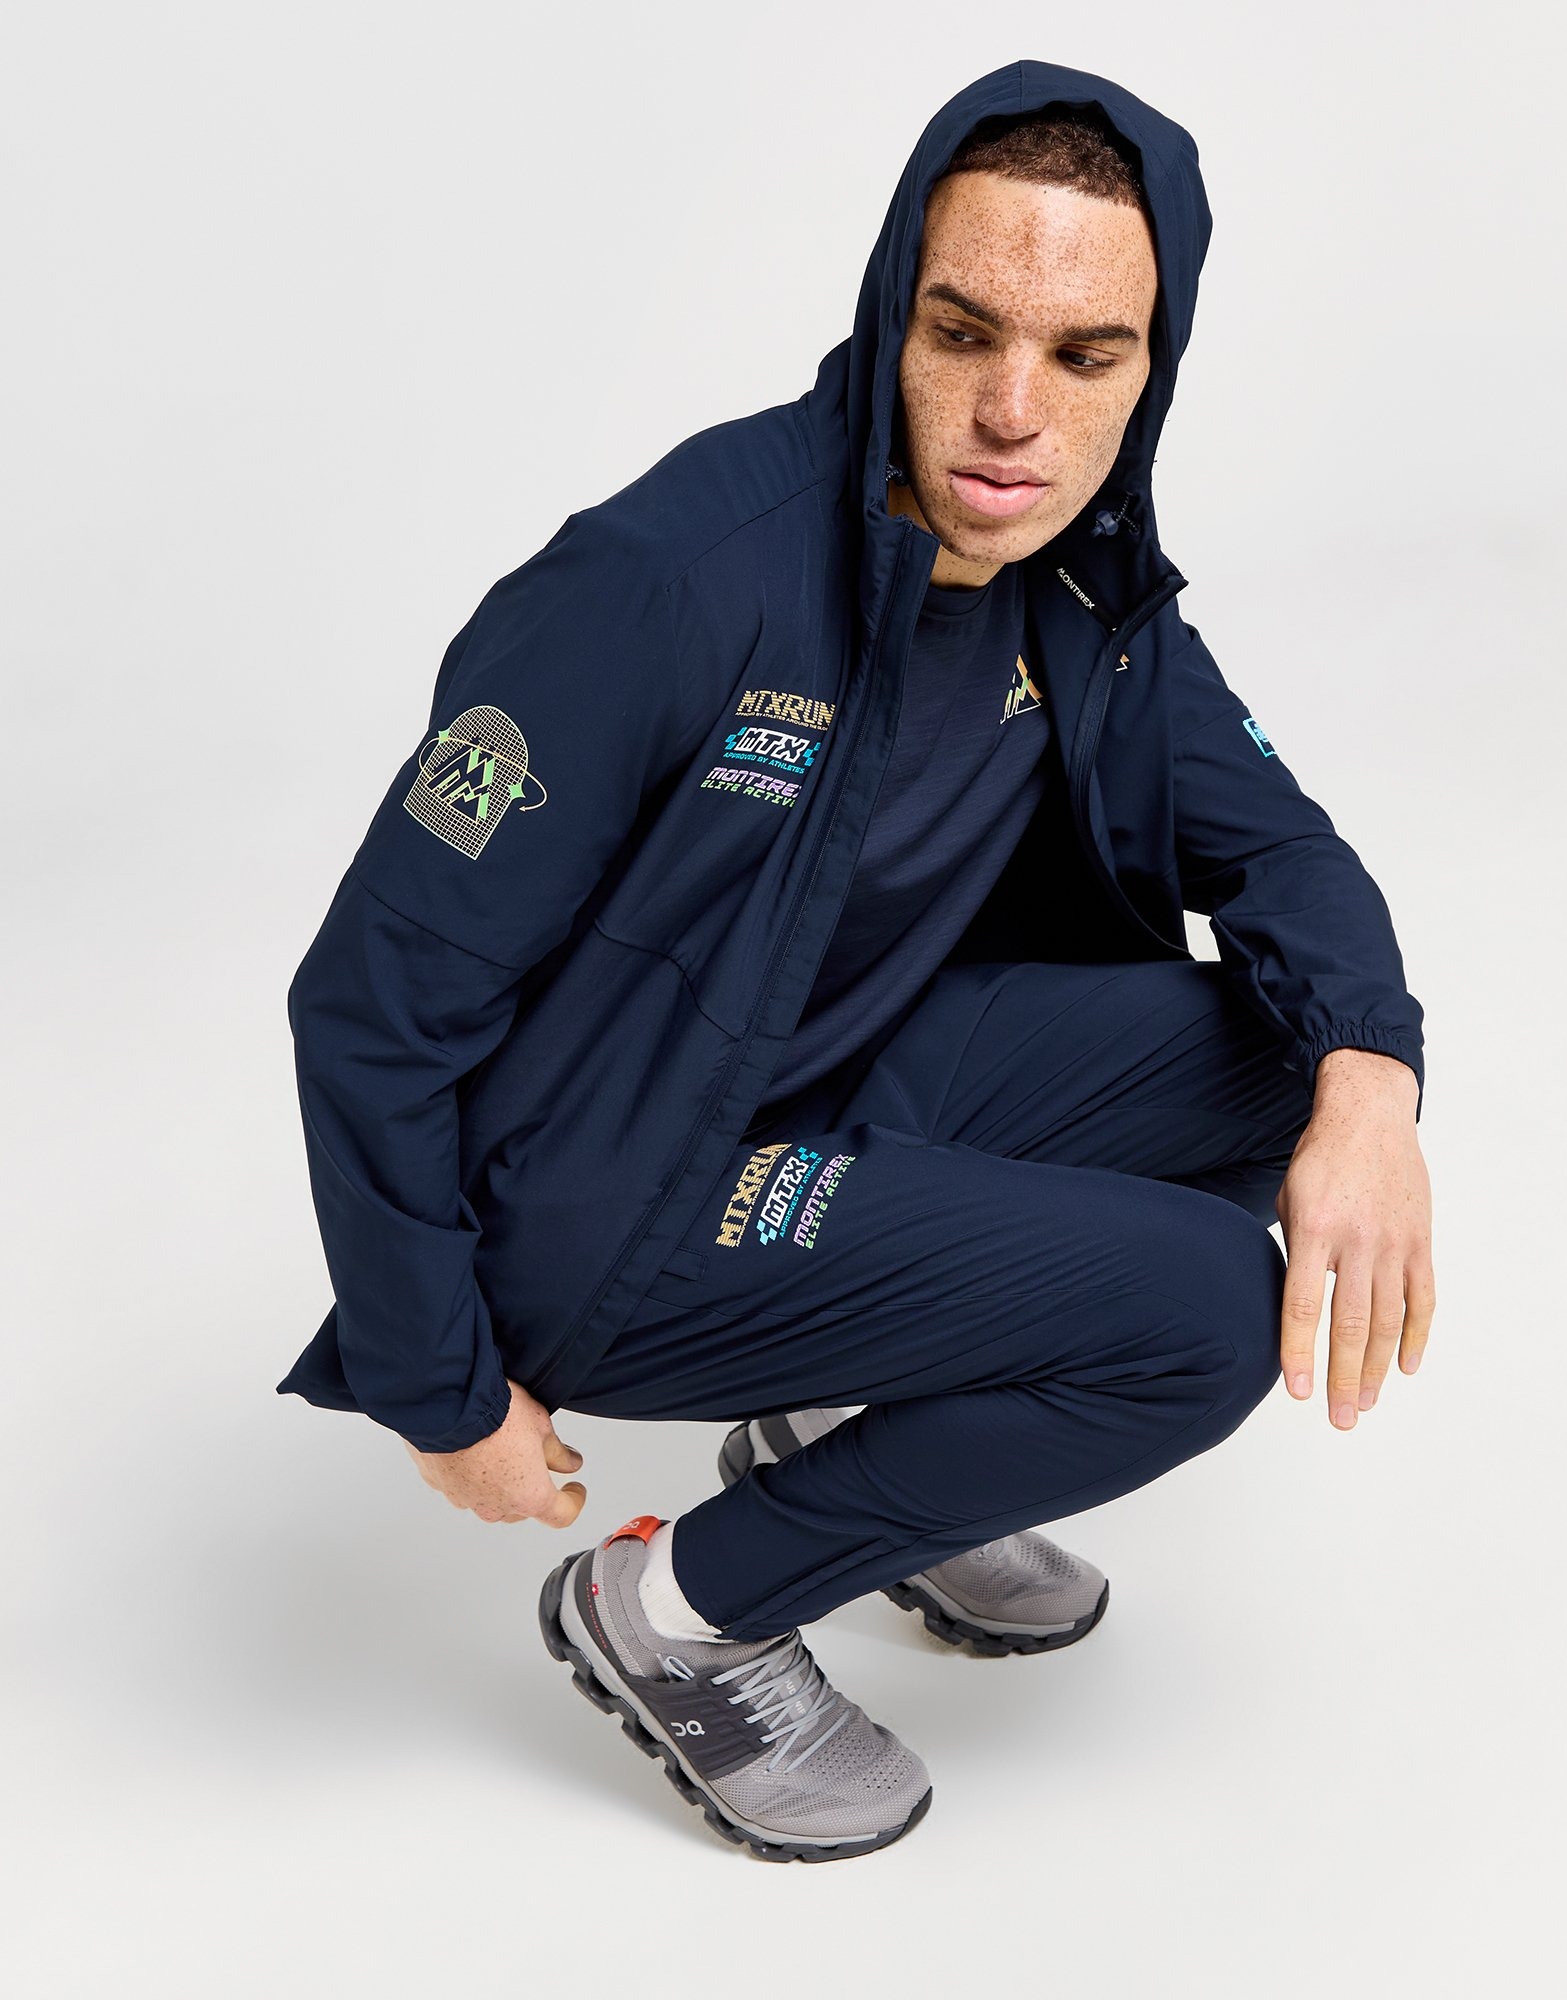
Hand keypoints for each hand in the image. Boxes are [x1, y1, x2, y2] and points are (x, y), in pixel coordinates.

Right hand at [402, 1378, 586, 1524]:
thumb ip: (557, 1452)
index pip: (561, 1515)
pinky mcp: (441, 1487)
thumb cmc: (497, 1414)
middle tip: (533, 1454)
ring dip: (498, 1481)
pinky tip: (472, 1446)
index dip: (573, 1500)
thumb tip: (569, 1463)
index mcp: (530, 1497)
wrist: (449, 1403)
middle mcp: (497, 1507)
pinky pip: (462, 1485)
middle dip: (531, 1485)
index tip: (573, 1489)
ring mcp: (466, 1500)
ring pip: (490, 1498)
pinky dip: (470, 1472)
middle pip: (523, 1506)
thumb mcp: (541, 1426)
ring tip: (499, 1445)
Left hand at [1275, 1049, 1434, 1427]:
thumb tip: (1291, 1303)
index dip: (1300, 1353)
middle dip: (1342, 1378)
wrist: (1369, 1115)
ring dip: (1376, 1368)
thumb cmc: (1319, 1158)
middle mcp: (1357, 1241)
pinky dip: (1416, 1336)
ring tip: (1366, 1404)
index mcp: (1315, 1230)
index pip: (1303, 1305)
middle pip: (1350, 1324)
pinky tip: (1406, 1367)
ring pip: (1388, 1320)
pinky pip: (1422, 1299)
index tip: (1296, 1391)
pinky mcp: (1420, 1241)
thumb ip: (1292, 1251)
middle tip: (1339, 1419)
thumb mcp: (1289, 1198)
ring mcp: (1394, 1243)